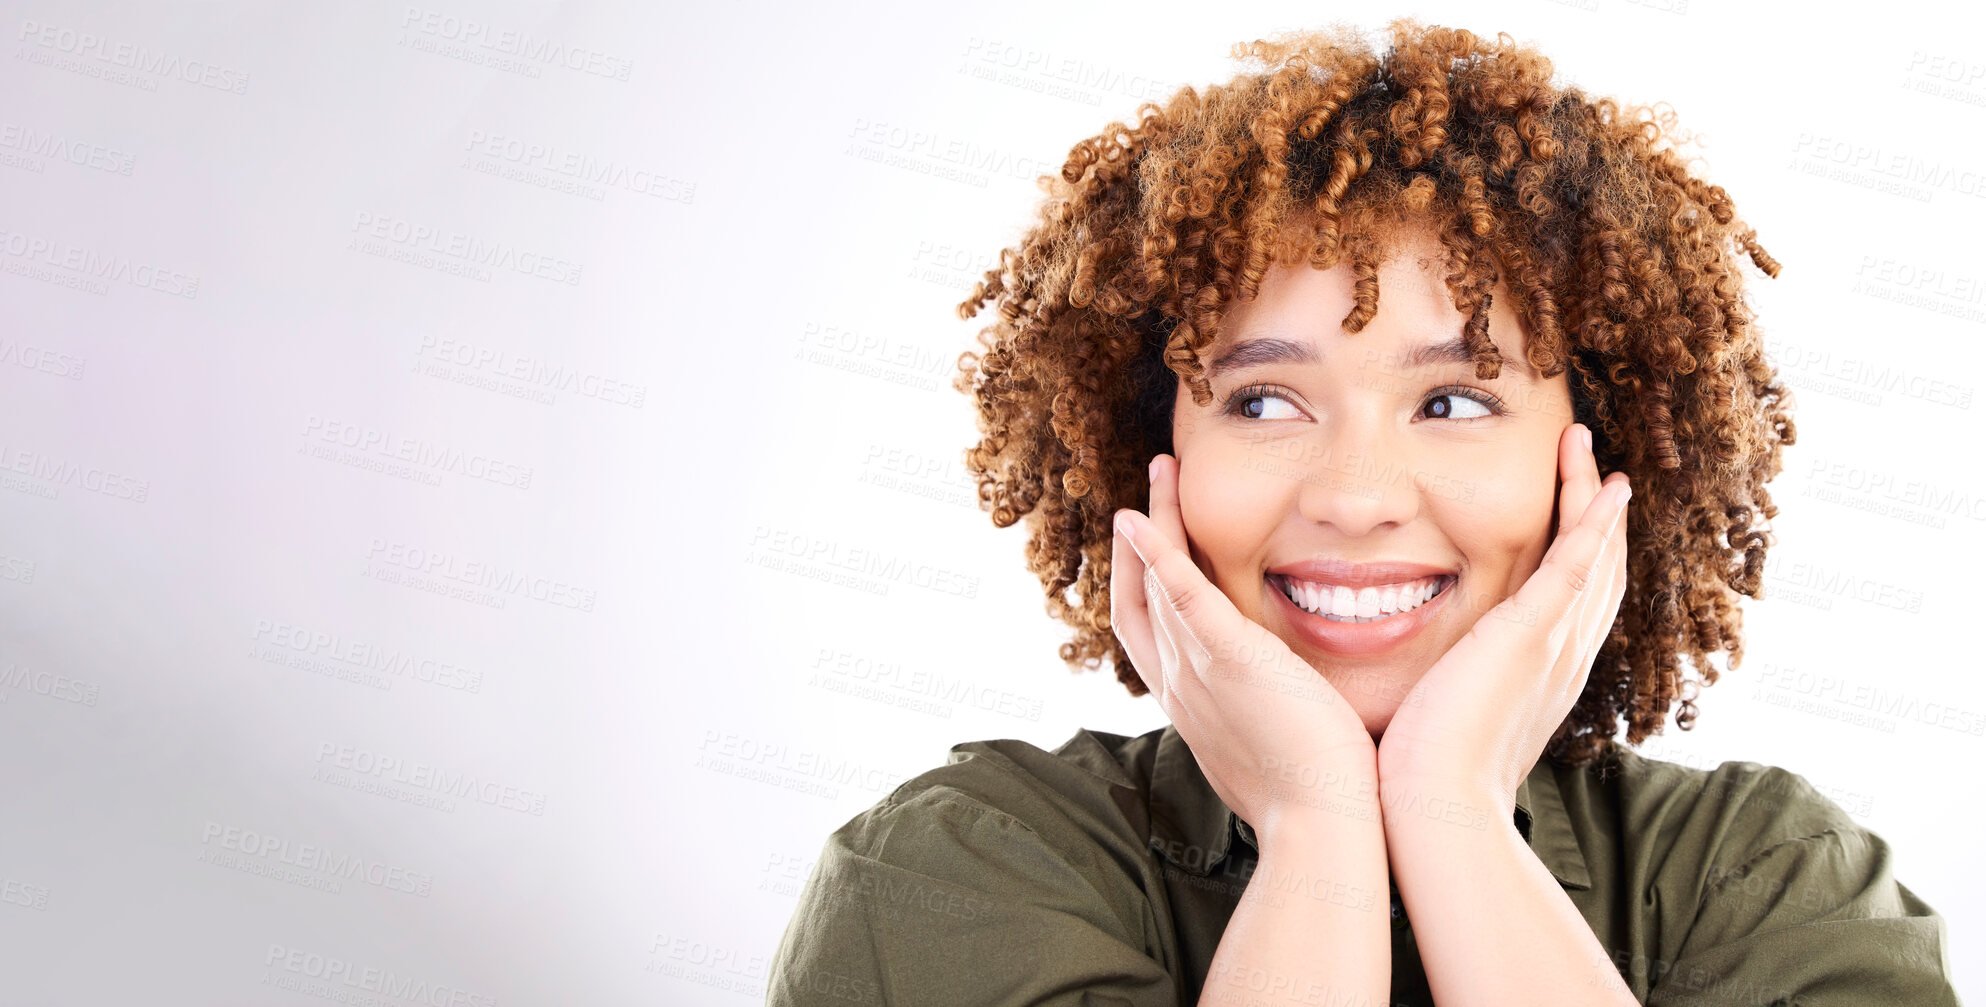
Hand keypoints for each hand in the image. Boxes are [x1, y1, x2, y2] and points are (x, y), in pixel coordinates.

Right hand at [1112, 453, 1378, 841]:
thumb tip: (1298, 702)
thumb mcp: (1281, 746)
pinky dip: (1155, 552)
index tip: (1160, 540)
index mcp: (1195, 706)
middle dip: (1137, 542)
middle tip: (1148, 488)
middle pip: (1136, 601)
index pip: (1155, 633)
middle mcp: (1180, 687)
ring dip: (1151, 523)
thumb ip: (1277, 712)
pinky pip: (1179, 594)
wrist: (1322, 825)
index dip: (1149, 582)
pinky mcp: (1227, 659)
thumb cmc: (1319, 795)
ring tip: (1162, 471)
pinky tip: (1143, 515)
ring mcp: (1196, 672)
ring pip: (1153, 584)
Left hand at [1374, 422, 1630, 818]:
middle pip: (1597, 574)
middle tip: (1591, 463)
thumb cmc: (1420, 779)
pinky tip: (1605, 486)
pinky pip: (1578, 567)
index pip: (1568, 604)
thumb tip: (1404, 679)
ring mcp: (1552, 647)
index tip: (1570, 511)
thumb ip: (1433, 690)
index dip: (1577, 554)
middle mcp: (1559, 661)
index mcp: (1538, 680)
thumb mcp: (1437, 721)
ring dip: (1592, 499)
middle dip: (1596, 516)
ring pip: (1593, 558)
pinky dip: (1595, 524)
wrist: (1435, 810)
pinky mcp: (1533, 637)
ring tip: (1587, 449)